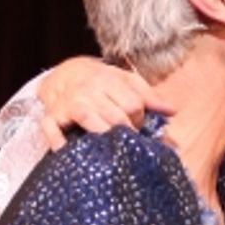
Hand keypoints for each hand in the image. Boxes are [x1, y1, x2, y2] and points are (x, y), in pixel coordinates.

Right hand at [37, 57, 172, 150]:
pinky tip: (67, 150)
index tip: (138, 125)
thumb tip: (172, 111)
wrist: (65, 74)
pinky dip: (58, 140)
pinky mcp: (52, 115)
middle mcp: (89, 90)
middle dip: (126, 132)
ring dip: (104, 136)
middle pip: (116, 116)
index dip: (140, 120)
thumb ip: (149, 96)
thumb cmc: (102, 83)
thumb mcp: (126, 82)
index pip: (134, 105)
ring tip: (111, 148)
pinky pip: (52, 128)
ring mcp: (69, 103)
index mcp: (109, 80)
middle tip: (126, 138)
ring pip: (90, 119)